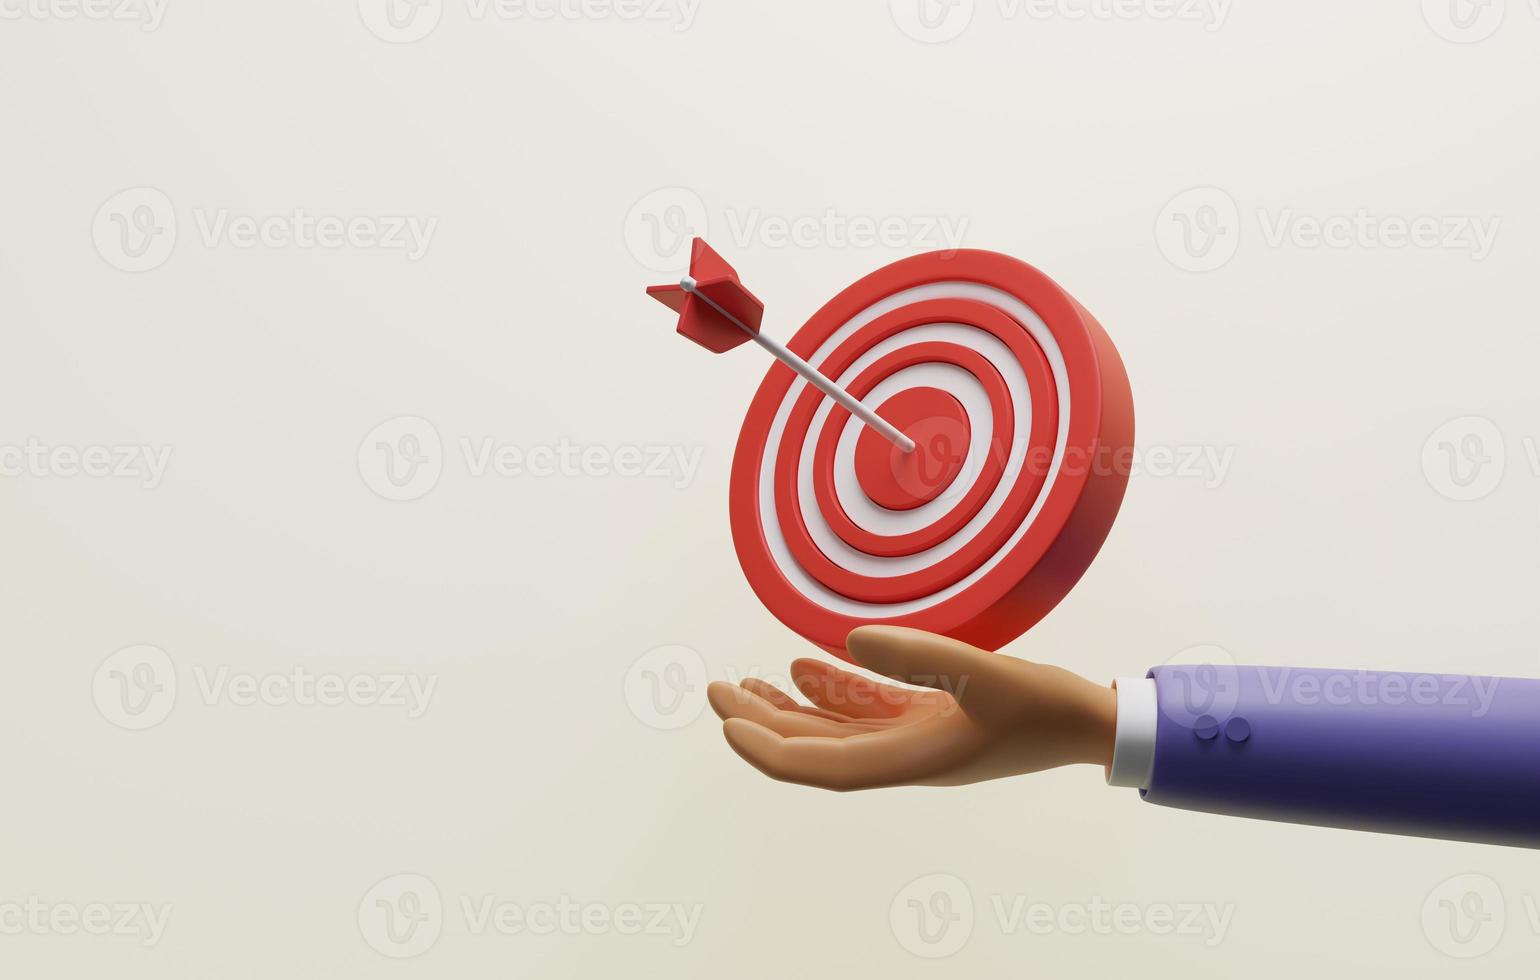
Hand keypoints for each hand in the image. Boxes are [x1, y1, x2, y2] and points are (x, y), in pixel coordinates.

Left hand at [708, 626, 1116, 790]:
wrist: (1091, 724)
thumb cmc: (1046, 707)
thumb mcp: (984, 674)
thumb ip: (917, 656)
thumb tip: (846, 642)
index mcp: (909, 760)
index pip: (818, 764)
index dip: (766, 747)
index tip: (724, 720)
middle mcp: (902, 757)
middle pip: (812, 748)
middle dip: (758, 722)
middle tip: (713, 690)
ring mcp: (915, 740)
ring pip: (833, 731)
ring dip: (786, 710)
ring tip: (742, 683)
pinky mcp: (931, 722)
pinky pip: (865, 713)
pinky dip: (831, 694)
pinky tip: (802, 668)